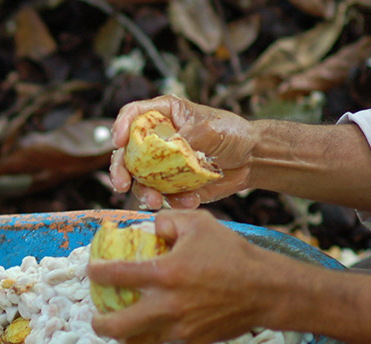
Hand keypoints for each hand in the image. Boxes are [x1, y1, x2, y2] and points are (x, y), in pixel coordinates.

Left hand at [88, 210, 285, 343]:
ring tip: (122, 325)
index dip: (95, 273)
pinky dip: (156, 332)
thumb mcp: (199, 224)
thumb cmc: (231, 253)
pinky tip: (160, 320)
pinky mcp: (190, 342)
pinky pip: (163, 340)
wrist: (266, 290)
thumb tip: (144, 229)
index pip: (114, 275)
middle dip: (98, 324)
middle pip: (115, 327)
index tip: (91, 271)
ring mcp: (178, 328)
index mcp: (164, 273)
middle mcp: (167, 306)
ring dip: (124, 335)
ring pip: (137, 343)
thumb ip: (166, 222)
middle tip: (97, 317)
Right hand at [109, 95, 256, 209]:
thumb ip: (186, 137)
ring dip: (144, 192)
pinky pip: (163, 195)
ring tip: (156, 201)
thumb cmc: (233, 133)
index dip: (121, 126)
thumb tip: (167, 148)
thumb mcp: (211, 129)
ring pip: (140, 179)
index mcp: (164, 115)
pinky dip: (173, 200)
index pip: (134, 114)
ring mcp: (162, 164)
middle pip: (127, 152)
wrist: (252, 159)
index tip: (118, 141)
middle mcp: (158, 139)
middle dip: (121, 170)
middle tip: (121, 184)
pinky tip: (191, 199)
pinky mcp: (171, 184)